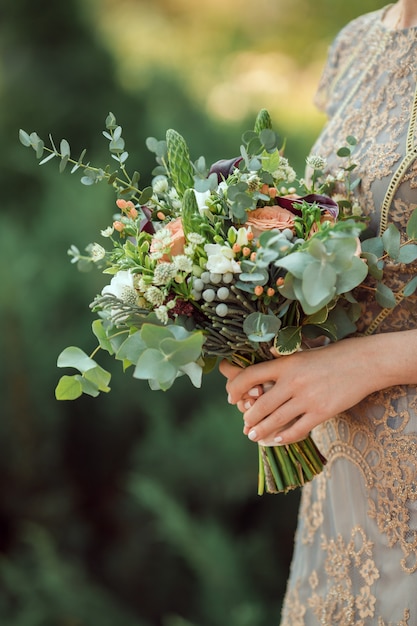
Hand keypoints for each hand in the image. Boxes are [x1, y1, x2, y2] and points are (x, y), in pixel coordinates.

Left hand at [219, 336, 390, 444]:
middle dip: (249, 418)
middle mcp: (293, 381)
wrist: (365, 362)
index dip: (235, 389)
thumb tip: (265, 368)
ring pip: (276, 420)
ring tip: (253, 436)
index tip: (231, 398)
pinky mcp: (322, 412)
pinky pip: (298, 429)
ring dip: (261, 430)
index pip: (250, 376)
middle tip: (245, 425)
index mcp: (286, 363)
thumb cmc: (334, 356)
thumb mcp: (304, 353)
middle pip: (261, 404)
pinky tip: (278, 440)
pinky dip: (285, 437)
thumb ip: (284, 362)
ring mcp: (307, 398)